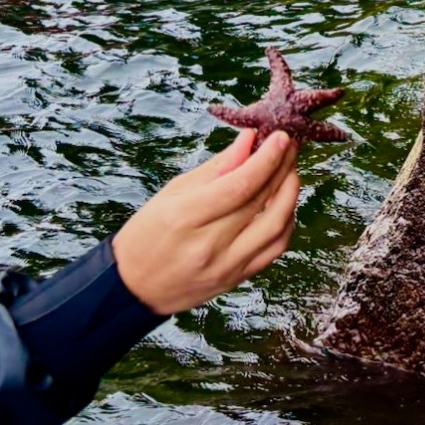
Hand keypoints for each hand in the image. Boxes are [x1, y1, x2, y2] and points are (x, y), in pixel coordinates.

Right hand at [111, 131, 298, 314]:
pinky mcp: (236, 279)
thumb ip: (216, 167)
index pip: (240, 185)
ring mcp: (226, 266)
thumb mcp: (173, 192)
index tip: (280, 137)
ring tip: (289, 171)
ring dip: (290, 195)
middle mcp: (209, 245)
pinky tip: (284, 204)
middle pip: (261, 202)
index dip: (266, 159)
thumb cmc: (148, 234)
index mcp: (186, 217)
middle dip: (282, 168)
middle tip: (290, 146)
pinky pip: (274, 249)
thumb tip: (249, 140)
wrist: (134, 288)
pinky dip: (286, 223)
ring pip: (276, 227)